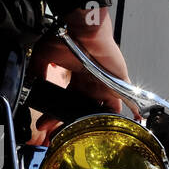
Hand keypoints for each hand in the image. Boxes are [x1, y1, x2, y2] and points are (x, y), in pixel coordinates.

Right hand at [27, 7, 140, 143]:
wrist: (84, 31)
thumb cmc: (67, 38)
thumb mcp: (45, 55)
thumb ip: (40, 70)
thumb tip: (35, 82)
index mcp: (78, 80)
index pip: (68, 103)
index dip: (57, 115)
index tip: (46, 126)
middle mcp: (92, 85)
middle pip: (86, 110)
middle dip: (74, 124)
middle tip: (63, 135)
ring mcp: (106, 85)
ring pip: (104, 110)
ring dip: (98, 122)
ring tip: (89, 137)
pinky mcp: (118, 84)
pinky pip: (128, 100)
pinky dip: (133, 111)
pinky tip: (132, 125)